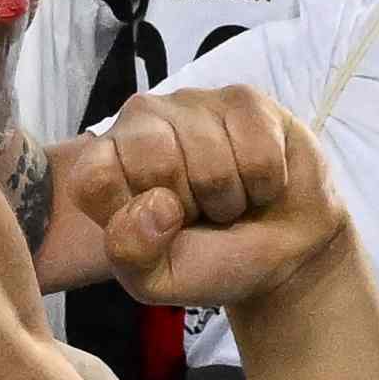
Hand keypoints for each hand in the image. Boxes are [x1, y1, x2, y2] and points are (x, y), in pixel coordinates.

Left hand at [48, 87, 356, 312]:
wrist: (285, 248)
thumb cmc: (210, 258)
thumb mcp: (157, 280)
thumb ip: (131, 253)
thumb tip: (157, 202)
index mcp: (106, 160)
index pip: (94, 178)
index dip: (131, 216)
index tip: (157, 228)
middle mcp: (141, 121)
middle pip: (155, 162)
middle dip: (190, 206)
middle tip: (200, 213)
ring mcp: (192, 103)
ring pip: (211, 161)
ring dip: (231, 199)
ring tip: (230, 201)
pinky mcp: (243, 100)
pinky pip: (257, 151)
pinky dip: (266, 184)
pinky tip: (258, 183)